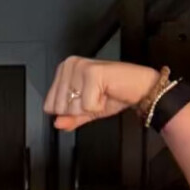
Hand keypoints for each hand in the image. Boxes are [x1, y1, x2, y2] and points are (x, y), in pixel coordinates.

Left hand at [43, 58, 160, 131]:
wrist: (140, 88)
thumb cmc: (114, 94)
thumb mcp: (86, 110)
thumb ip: (70, 118)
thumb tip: (56, 124)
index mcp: (63, 71)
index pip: (49, 106)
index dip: (70, 111)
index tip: (86, 100)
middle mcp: (69, 65)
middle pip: (60, 108)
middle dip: (80, 110)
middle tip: (96, 97)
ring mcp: (79, 67)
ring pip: (72, 107)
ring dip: (90, 108)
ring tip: (101, 95)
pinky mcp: (92, 72)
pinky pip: (87, 105)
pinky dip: (99, 106)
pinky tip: (107, 93)